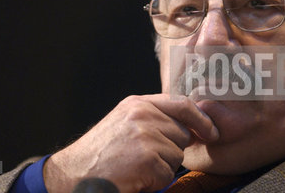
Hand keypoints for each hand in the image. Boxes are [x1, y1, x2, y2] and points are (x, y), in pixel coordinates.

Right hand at [43, 94, 218, 192]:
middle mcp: (142, 114)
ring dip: (161, 167)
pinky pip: (166, 173)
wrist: (73, 175)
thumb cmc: (99, 154)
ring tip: (135, 167)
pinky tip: (133, 177)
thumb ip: (153, 119)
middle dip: (170, 150)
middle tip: (142, 158)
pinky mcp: (146, 157)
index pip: (182, 103)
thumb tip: (189, 126)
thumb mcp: (124, 123)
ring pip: (177, 154)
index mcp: (137, 103)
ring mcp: (144, 134)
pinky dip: (153, 181)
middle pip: (182, 133)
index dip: (201, 119)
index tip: (211, 132)